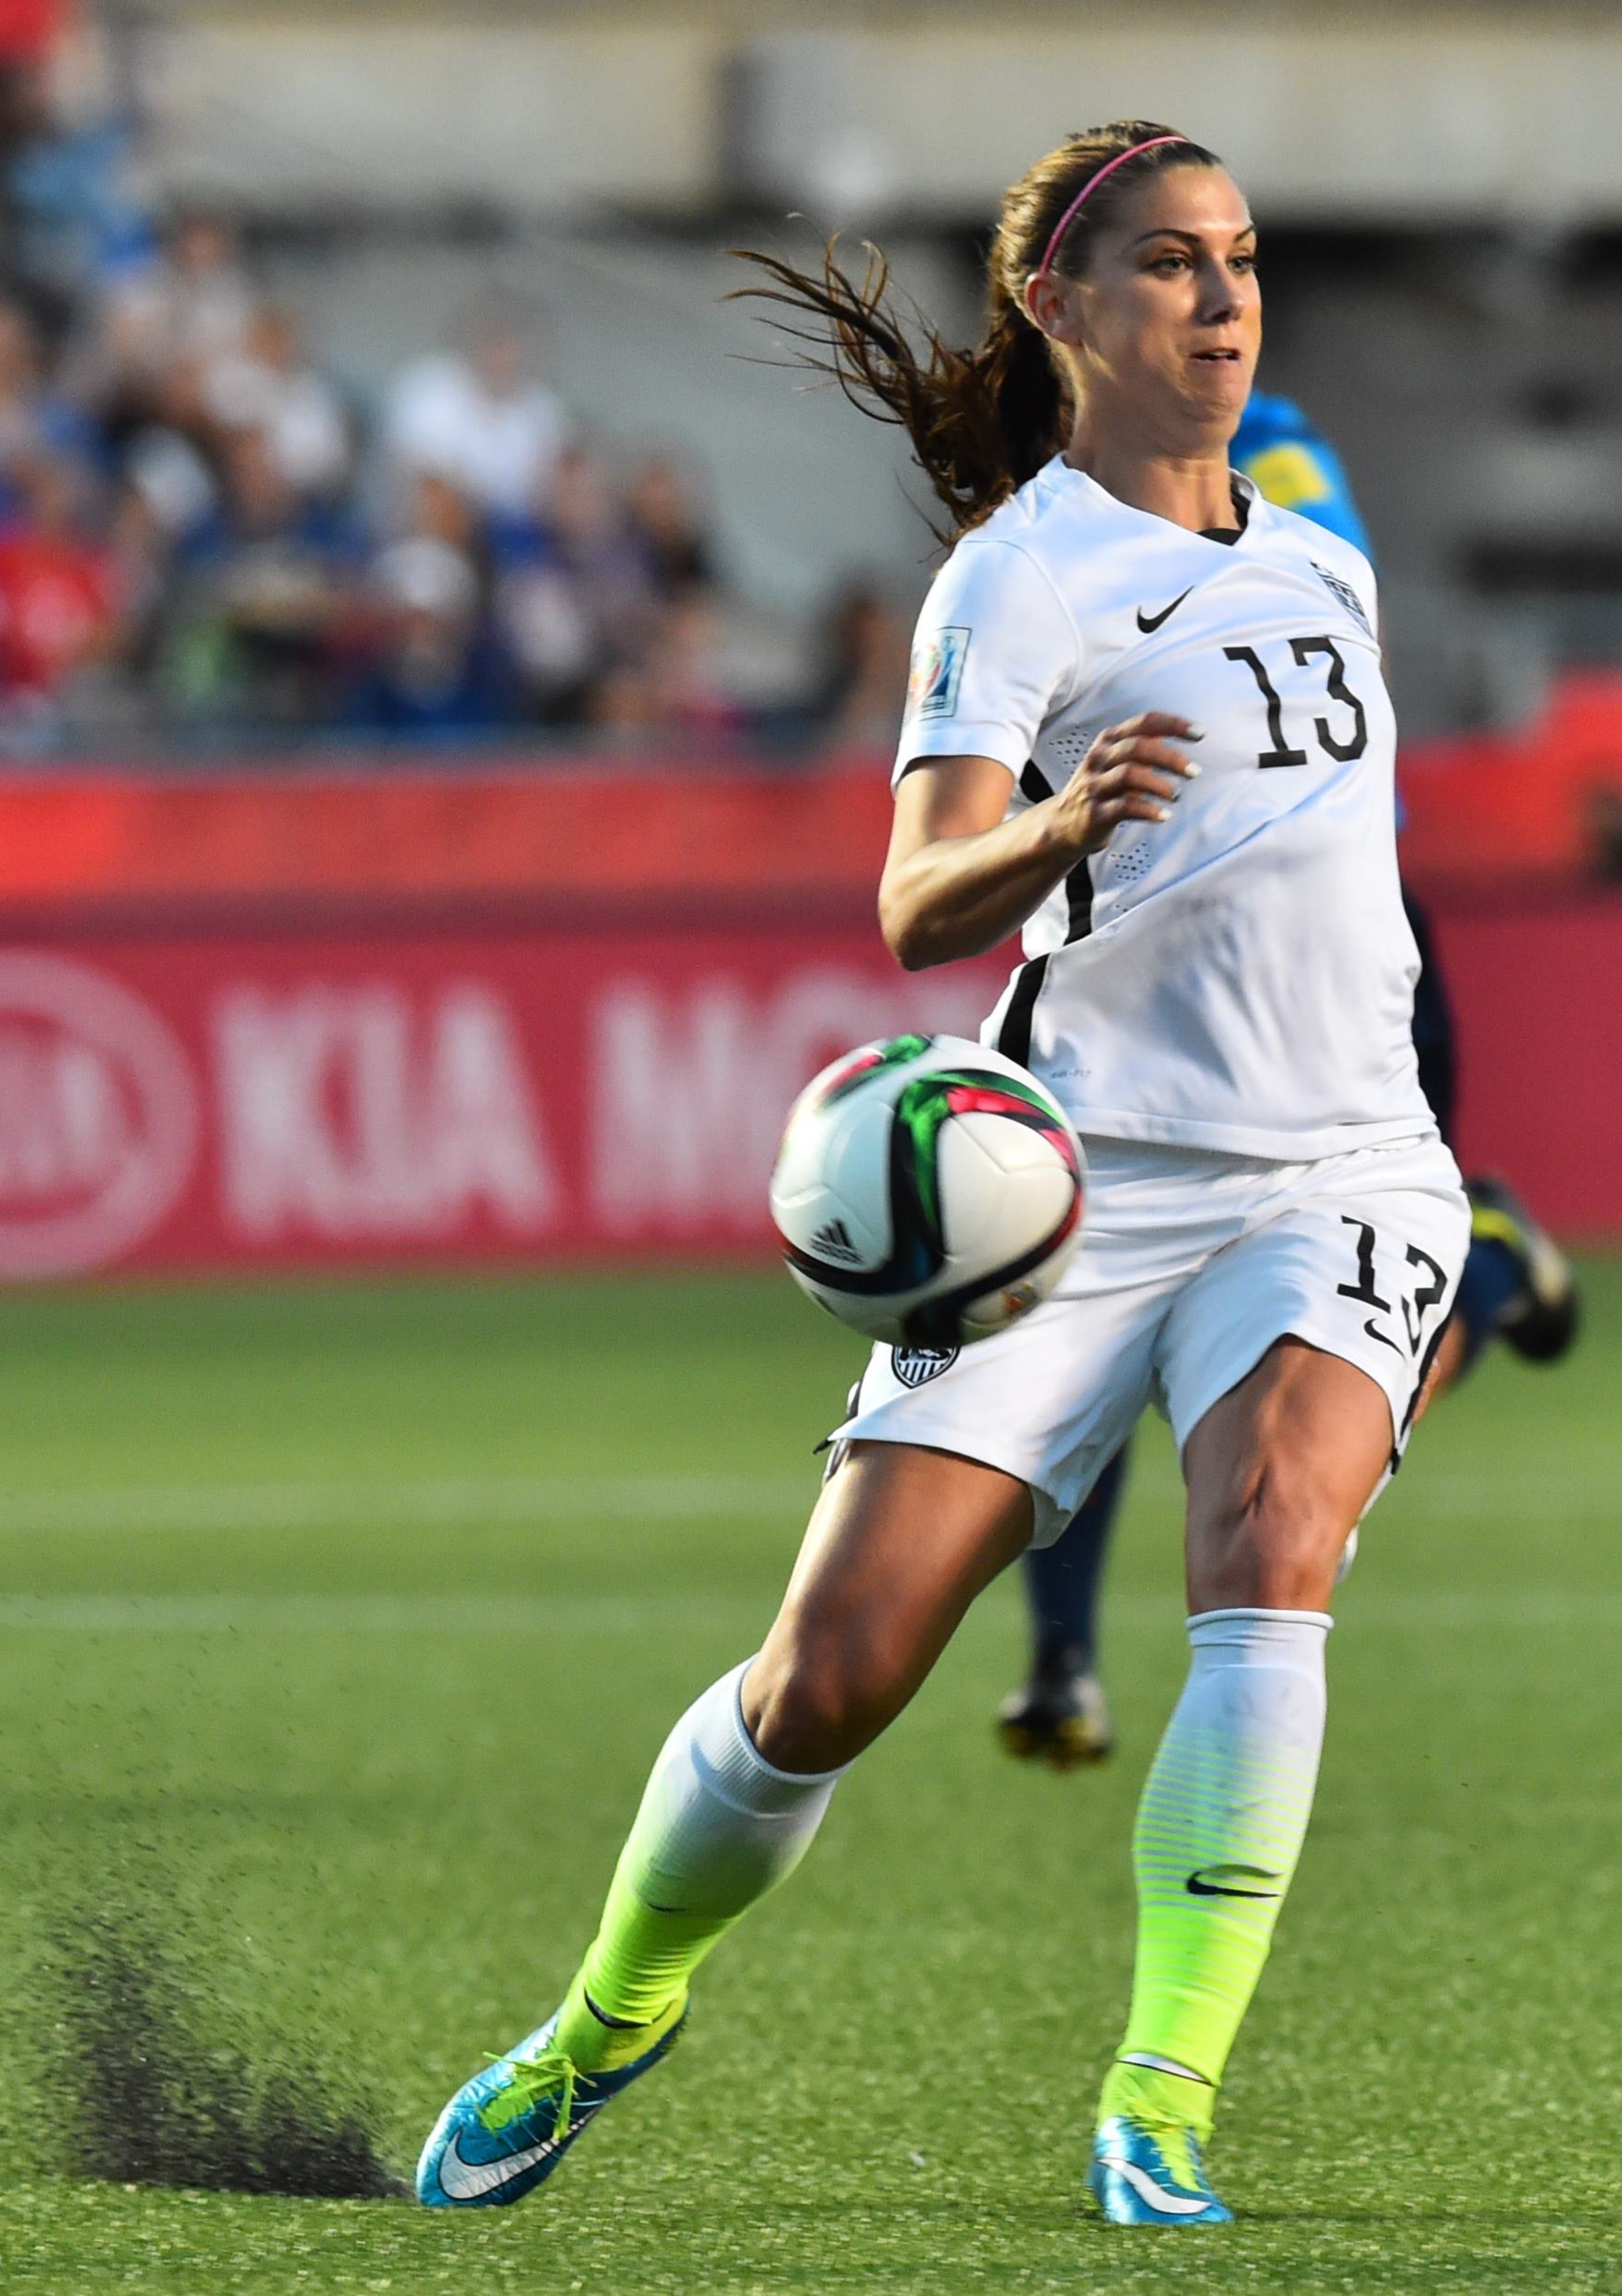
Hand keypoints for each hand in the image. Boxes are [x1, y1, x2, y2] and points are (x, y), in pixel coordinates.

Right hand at [1050, 712, 1202, 857]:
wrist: (1063, 824)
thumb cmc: (1100, 789)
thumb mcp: (1118, 761)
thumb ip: (1145, 746)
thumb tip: (1181, 732)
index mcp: (1109, 740)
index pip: (1145, 722)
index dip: (1174, 725)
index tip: (1199, 733)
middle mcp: (1100, 758)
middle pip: (1138, 747)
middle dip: (1171, 758)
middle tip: (1194, 772)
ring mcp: (1095, 785)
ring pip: (1129, 774)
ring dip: (1159, 784)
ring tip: (1176, 794)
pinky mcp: (1095, 813)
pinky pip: (1124, 807)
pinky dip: (1148, 810)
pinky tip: (1164, 815)